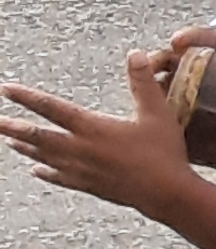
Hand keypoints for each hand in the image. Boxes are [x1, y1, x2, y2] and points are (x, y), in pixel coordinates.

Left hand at [2, 54, 201, 219]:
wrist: (166, 193)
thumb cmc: (163, 153)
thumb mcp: (158, 113)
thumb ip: (143, 83)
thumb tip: (134, 54)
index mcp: (92, 128)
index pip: (52, 108)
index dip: (27, 97)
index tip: (6, 89)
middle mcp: (80, 149)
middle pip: (37, 136)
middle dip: (12, 127)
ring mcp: (81, 169)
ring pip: (44, 156)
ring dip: (25, 147)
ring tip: (9, 141)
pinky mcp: (89, 185)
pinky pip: (59, 177)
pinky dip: (45, 172)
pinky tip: (36, 170)